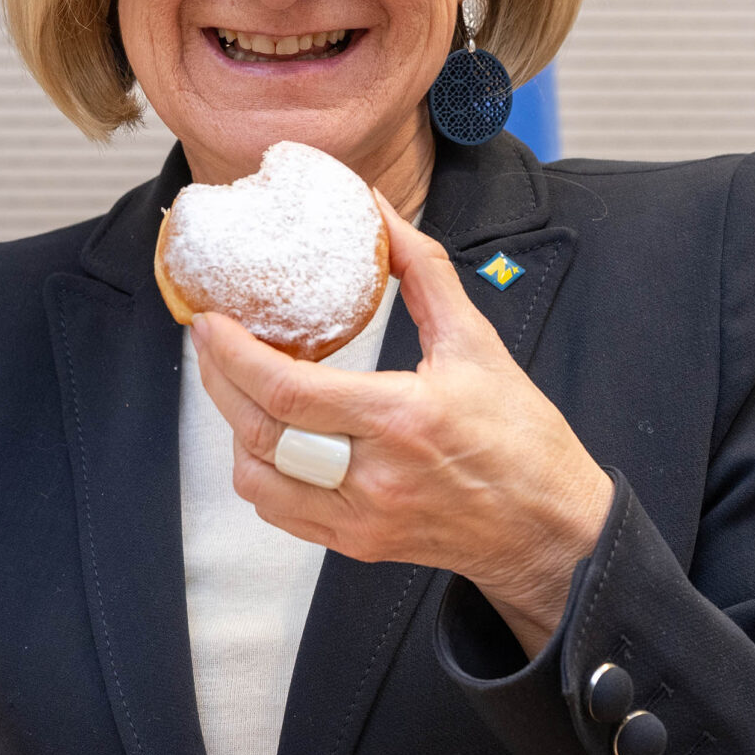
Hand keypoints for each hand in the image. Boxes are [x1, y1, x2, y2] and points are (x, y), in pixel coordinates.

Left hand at [190, 191, 613, 653]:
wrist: (548, 528)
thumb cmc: (520, 437)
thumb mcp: (476, 343)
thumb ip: (423, 272)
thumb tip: (379, 211)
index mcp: (403, 419)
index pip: (289, 391)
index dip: (233, 355)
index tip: (210, 321)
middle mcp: (374, 475)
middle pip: (260, 433)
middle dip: (217, 381)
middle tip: (206, 340)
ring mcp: (360, 517)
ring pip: (257, 480)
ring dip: (234, 429)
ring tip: (236, 386)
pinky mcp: (355, 543)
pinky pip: (280, 512)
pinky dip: (259, 471)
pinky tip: (269, 435)